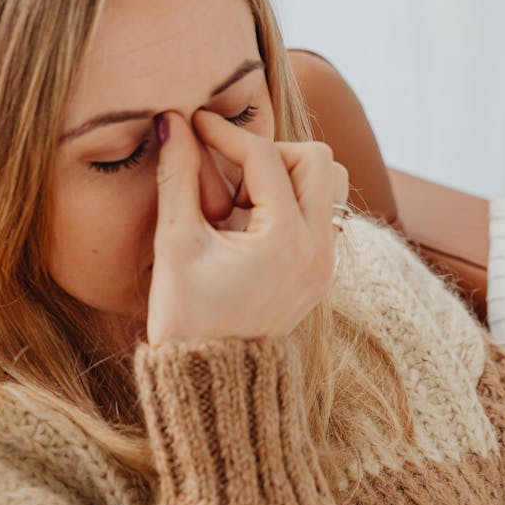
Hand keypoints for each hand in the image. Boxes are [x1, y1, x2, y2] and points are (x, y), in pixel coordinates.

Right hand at [146, 108, 349, 344]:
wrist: (211, 382)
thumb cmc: (186, 317)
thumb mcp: (175, 243)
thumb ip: (177, 176)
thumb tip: (173, 122)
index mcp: (285, 241)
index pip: (264, 157)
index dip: (223, 133)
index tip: (193, 125)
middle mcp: (318, 250)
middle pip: (317, 159)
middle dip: (270, 153)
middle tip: (229, 179)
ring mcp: (326, 263)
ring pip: (331, 184)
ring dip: (290, 176)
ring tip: (246, 201)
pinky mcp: (322, 272)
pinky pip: (324, 214)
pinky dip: (295, 202)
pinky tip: (253, 223)